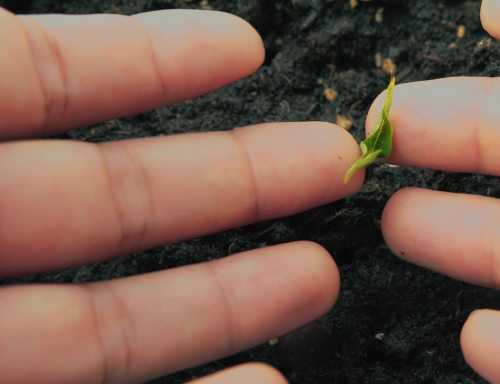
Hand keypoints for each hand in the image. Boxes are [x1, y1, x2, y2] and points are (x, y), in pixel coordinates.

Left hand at [0, 8, 361, 382]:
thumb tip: (11, 41)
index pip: (31, 85)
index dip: (140, 64)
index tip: (239, 47)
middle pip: (99, 204)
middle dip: (230, 177)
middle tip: (331, 163)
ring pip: (106, 323)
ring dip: (224, 304)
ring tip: (319, 279)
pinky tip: (263, 383)